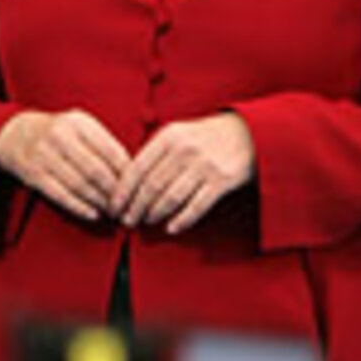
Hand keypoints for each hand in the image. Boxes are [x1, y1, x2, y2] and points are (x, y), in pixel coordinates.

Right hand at [0, 109, 128, 222]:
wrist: (14, 134)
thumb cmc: (58, 132)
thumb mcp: (80, 125)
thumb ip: (104, 142)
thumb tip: (131, 171)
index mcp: (77, 123)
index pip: (111, 151)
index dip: (127, 173)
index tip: (136, 187)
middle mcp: (59, 136)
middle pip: (96, 171)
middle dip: (114, 192)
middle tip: (125, 205)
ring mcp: (44, 155)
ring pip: (79, 185)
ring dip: (99, 202)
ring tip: (112, 211)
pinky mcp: (33, 174)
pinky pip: (61, 195)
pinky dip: (79, 207)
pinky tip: (93, 214)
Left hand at [111, 112, 255, 233]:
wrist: (247, 132)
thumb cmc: (204, 137)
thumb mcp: (177, 134)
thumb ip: (155, 153)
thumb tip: (127, 180)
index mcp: (168, 137)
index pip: (137, 168)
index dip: (122, 191)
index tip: (113, 206)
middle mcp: (184, 150)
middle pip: (151, 185)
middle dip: (135, 207)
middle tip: (127, 220)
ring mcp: (204, 165)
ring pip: (171, 197)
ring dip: (155, 213)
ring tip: (146, 221)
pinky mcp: (222, 180)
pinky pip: (197, 206)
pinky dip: (182, 219)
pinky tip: (171, 227)